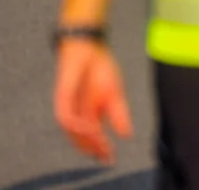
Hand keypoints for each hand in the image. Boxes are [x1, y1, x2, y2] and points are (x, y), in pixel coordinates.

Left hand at [53, 39, 130, 162]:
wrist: (90, 49)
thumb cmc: (101, 69)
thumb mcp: (115, 94)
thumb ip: (119, 115)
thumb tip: (127, 135)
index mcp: (91, 114)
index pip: (94, 137)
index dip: (102, 149)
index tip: (111, 158)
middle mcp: (78, 114)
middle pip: (82, 138)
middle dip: (94, 148)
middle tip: (105, 155)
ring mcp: (69, 107)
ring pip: (73, 132)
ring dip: (86, 140)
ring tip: (101, 144)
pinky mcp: (62, 99)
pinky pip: (66, 118)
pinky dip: (76, 125)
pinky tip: (88, 127)